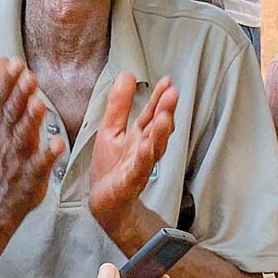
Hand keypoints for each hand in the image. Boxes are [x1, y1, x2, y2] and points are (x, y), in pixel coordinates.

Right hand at [0, 57, 64, 225]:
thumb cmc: (5, 161)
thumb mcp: (3, 126)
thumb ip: (6, 94)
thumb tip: (1, 62)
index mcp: (5, 128)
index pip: (4, 101)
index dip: (9, 82)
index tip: (14, 63)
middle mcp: (9, 141)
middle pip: (12, 116)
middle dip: (19, 95)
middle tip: (28, 76)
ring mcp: (18, 160)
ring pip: (23, 138)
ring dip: (30, 121)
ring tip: (39, 103)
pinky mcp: (29, 179)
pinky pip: (39, 167)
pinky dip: (47, 156)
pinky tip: (57, 144)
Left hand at [88, 74, 178, 232]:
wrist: (104, 203)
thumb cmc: (111, 168)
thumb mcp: (111, 129)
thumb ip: (119, 104)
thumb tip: (127, 75)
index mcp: (138, 136)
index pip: (152, 113)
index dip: (159, 98)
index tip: (168, 82)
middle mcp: (143, 149)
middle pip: (157, 128)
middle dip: (166, 111)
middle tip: (173, 93)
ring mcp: (138, 166)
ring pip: (153, 147)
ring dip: (160, 133)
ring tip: (164, 116)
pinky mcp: (129, 182)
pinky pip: (138, 169)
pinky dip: (143, 158)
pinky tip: (146, 147)